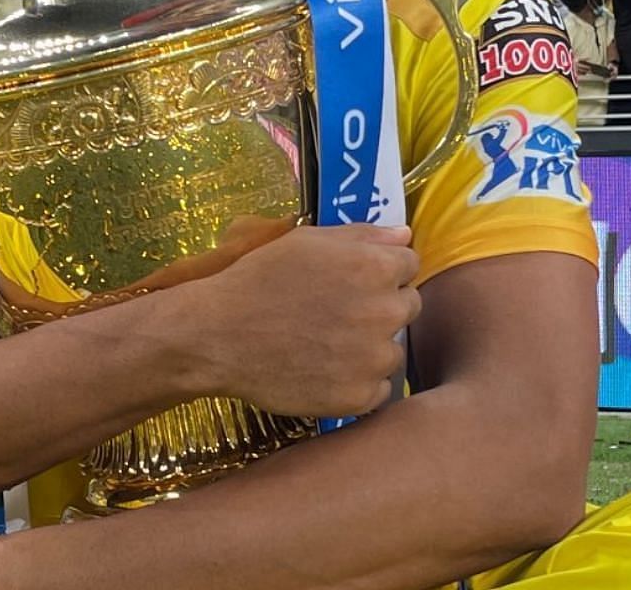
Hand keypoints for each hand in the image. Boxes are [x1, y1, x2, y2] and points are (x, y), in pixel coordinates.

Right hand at [183, 224, 419, 418]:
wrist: (219, 336)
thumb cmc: (260, 279)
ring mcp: (374, 358)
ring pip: (394, 349)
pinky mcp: (360, 396)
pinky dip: (359, 382)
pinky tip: (326, 370)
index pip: (411, 264)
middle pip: (409, 306)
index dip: (384, 270)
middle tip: (340, 313)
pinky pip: (379, 388)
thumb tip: (406, 234)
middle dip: (383, 305)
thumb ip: (363, 235)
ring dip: (372, 347)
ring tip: (328, 344)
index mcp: (375, 268)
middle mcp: (384, 312)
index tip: (356, 281)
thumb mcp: (308, 241)